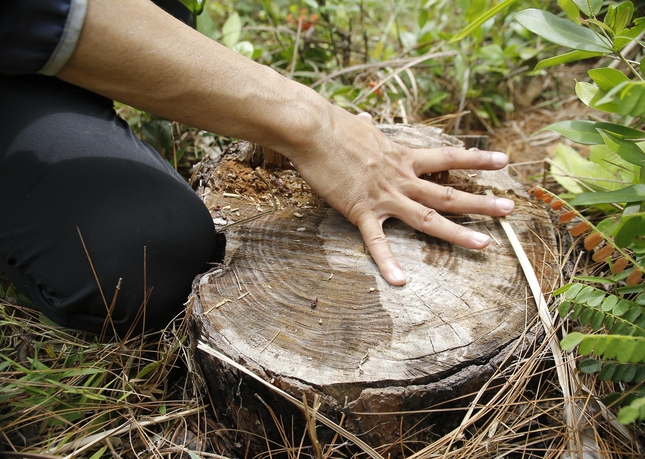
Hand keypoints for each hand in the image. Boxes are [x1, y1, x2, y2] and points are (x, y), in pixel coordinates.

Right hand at [288, 110, 514, 285]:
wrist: (313, 131)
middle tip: (509, 209)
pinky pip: (377, 241)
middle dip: (481, 202)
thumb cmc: (335, 126)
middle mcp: (401, 178)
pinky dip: (387, 262)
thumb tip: (364, 116)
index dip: (477, 160)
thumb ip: (368, 127)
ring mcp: (385, 196)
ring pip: (427, 217)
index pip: (448, 157)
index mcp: (403, 157)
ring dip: (457, 232)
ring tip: (485, 244)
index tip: (504, 161)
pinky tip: (399, 281)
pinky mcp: (361, 210)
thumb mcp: (361, 126)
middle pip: (447, 193)